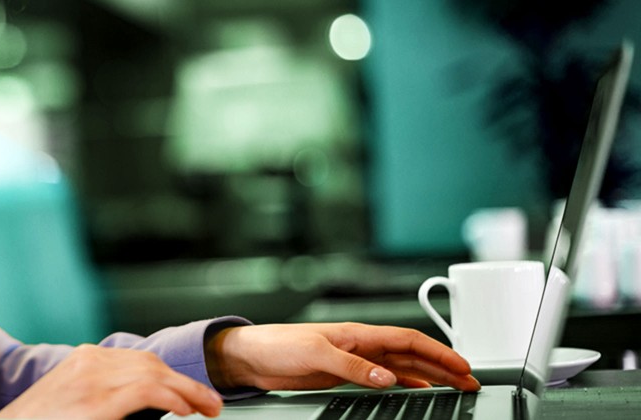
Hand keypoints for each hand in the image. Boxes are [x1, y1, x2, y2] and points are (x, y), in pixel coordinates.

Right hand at [0, 344, 223, 418]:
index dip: (171, 375)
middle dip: (184, 382)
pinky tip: (186, 409)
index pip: (140, 360)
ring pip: (156, 374)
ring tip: (208, 407)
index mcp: (84, 359)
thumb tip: (141, 404)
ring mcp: (94, 380)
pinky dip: (174, 398)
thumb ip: (102, 392)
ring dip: (188, 391)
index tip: (189, 392)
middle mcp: (91, 362)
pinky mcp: (97, 402)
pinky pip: (148, 391)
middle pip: (152, 364)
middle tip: (208, 402)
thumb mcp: (72, 399)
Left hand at [205, 323, 480, 392]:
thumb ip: (353, 365)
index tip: (462, 365)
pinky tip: (417, 388)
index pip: (408, 340)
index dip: (438, 352)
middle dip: (443, 365)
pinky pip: (384, 375)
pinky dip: (405, 381)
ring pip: (402, 365)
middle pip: (412, 353)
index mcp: (357, 333)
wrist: (251, 356)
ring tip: (453, 386)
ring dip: (429, 374)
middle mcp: (360, 343)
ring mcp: (354, 357)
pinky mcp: (344, 372)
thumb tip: (388, 376)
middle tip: (469, 380)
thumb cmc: (277, 344)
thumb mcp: (316, 354)